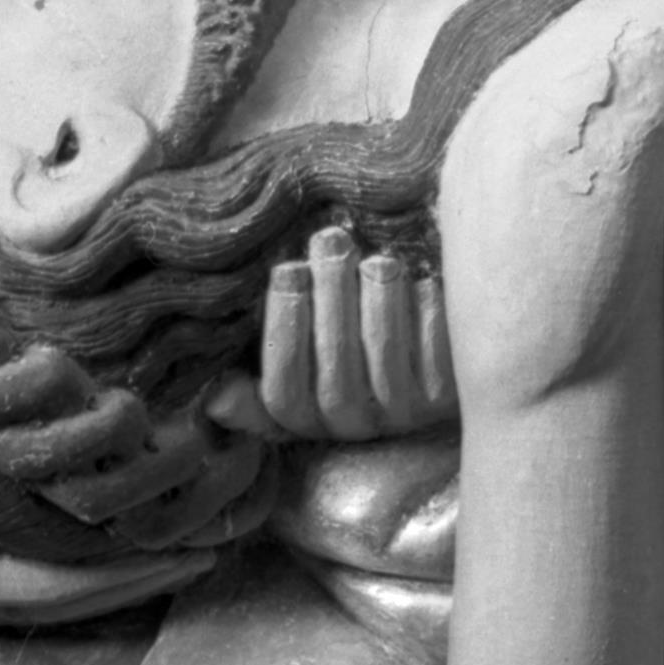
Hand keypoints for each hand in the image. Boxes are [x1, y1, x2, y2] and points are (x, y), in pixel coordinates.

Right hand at [0, 447, 206, 627]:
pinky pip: (43, 543)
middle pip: (84, 583)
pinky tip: (120, 507)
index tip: (193, 547)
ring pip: (71, 567)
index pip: (64, 582)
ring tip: (193, 521)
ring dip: (131, 550)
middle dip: (153, 564)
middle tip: (225, 533)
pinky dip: (89, 531)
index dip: (130, 568)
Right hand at [206, 228, 457, 441]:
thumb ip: (258, 379)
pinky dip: (426, 311)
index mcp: (309, 415)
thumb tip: (214, 398)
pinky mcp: (449, 396)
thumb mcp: (302, 364)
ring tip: (376, 257)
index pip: (283, 394)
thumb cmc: (348, 344)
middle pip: (335, 372)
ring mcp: (404, 413)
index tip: (287, 267)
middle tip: (331, 240)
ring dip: (379, 298)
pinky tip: (422, 279)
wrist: (432, 365)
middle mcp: (355, 424)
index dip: (283, 331)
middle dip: (331, 297)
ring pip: (384, 357)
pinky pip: (436, 351)